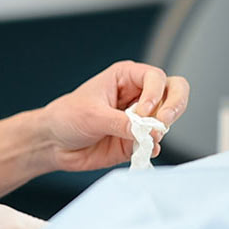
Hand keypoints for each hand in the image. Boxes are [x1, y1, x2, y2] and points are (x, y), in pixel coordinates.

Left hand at [37, 61, 189, 171]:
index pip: (156, 77)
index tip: (142, 112)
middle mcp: (138, 95)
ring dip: (160, 129)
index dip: (155, 94)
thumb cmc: (67, 117)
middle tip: (163, 122)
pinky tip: (143, 151)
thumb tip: (148, 132)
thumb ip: (121, 123)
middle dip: (174, 105)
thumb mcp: (92, 115)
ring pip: (168, 118)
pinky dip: (154, 147)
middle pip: (174, 91)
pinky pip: (156, 142)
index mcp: (126, 77)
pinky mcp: (137, 140)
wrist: (53, 143)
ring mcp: (140, 118)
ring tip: (143, 139)